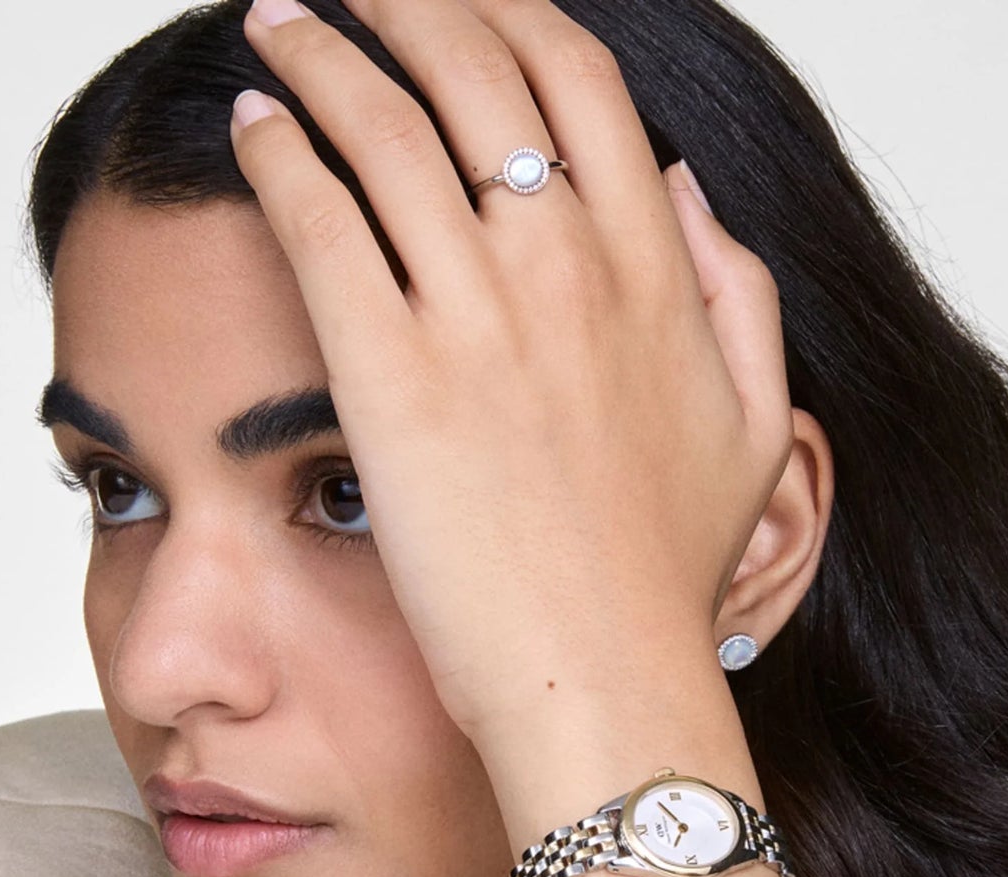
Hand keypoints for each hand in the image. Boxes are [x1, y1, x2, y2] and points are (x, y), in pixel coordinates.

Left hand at [230, 0, 795, 745]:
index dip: (512, 13)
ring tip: (277, 20)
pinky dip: (279, 152)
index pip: (578, 81)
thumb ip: (737, 291)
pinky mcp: (390, 378)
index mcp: (655, 269)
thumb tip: (685, 186)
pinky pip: (318, 220)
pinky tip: (255, 126)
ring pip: (381, 123)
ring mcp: (477, 317)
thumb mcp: (752, 426)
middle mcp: (566, 266)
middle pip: (476, 68)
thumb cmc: (665, 574)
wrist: (602, 679)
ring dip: (319, 50)